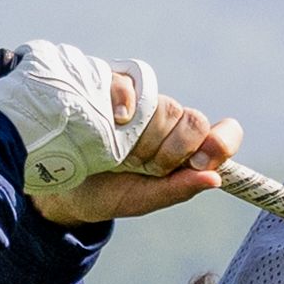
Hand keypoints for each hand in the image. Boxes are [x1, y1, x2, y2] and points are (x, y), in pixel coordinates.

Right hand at [33, 94, 240, 227]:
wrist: (60, 186)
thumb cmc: (106, 192)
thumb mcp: (142, 199)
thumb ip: (177, 190)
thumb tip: (216, 178)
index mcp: (183, 147)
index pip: (223, 133)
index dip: (220, 143)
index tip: (199, 162)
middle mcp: (168, 120)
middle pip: (194, 121)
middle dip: (172, 152)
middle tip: (143, 166)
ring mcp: (142, 101)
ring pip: (166, 107)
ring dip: (144, 139)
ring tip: (117, 152)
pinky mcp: (112, 85)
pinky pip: (132, 85)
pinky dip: (127, 103)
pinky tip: (116, 120)